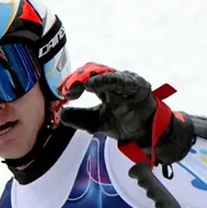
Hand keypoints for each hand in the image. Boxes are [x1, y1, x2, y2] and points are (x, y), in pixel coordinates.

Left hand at [58, 63, 194, 166]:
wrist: (145, 135)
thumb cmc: (124, 124)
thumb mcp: (96, 123)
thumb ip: (79, 118)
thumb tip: (61, 114)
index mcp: (104, 87)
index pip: (85, 78)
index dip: (73, 83)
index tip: (64, 93)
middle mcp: (114, 81)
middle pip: (92, 72)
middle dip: (78, 79)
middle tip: (68, 90)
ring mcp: (126, 81)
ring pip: (105, 73)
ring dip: (90, 78)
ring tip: (80, 85)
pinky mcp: (137, 86)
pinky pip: (120, 80)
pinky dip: (105, 80)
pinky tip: (92, 84)